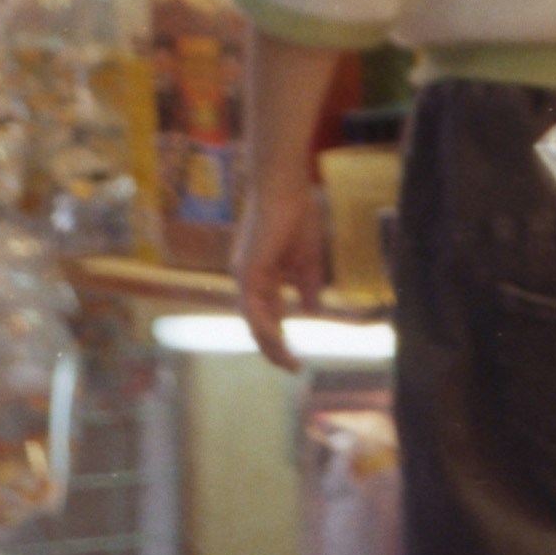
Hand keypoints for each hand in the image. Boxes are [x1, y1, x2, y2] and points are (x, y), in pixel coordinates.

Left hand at [232, 154, 328, 371]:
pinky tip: (281, 341)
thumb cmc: (296, 214)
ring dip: (270, 345)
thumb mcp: (307, 260)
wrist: (284, 187)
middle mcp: (248, 278)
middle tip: (292, 368)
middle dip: (273, 348)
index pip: (268, 313)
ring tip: (289, 363)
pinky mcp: (247, 272)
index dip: (281, 336)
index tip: (297, 356)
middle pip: (258, 323)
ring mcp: (244, 276)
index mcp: (261, 274)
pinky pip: (254, 309)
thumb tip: (310, 310)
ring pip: (254, 321)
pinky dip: (266, 327)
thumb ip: (308, 286)